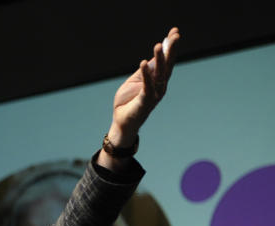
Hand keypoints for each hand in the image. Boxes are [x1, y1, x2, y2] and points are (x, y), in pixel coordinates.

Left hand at [106, 27, 180, 149]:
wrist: (122, 122)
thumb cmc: (128, 102)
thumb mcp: (135, 81)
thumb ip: (144, 71)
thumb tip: (153, 57)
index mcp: (157, 80)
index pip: (166, 61)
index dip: (170, 47)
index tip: (174, 31)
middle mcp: (160, 86)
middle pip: (167, 65)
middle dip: (171, 50)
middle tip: (175, 34)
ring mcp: (154, 94)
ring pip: (159, 74)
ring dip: (160, 59)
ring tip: (158, 45)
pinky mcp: (145, 101)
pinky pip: (146, 85)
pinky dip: (145, 74)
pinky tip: (144, 62)